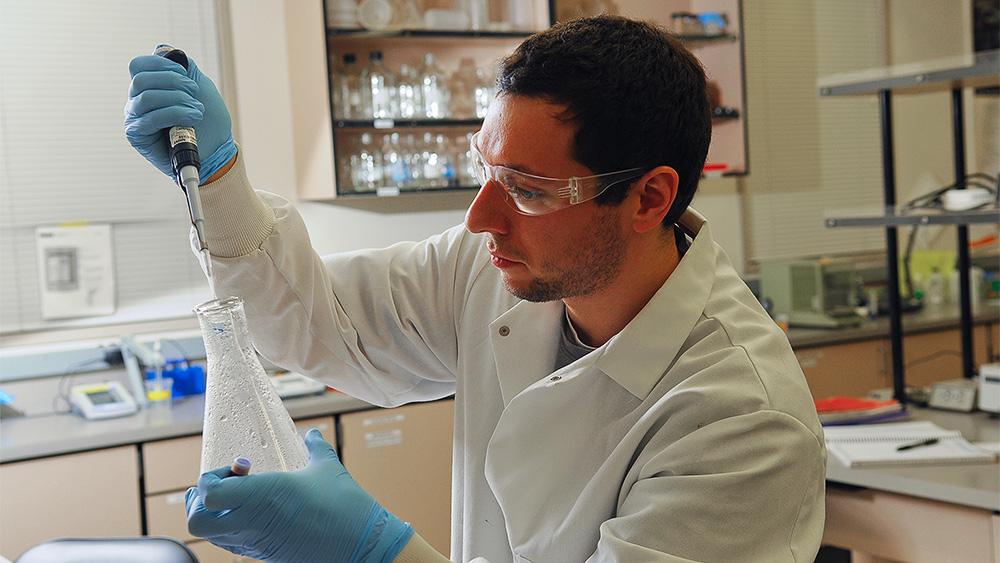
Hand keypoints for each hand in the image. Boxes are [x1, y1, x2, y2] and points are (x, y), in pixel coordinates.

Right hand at [125, 46, 236, 180]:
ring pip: (146, 98)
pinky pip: (150, 118)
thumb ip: (184, 66)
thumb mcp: (201, 86)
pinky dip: (174, 115)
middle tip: (194, 94)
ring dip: (177, 100)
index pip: (138, 65)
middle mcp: (137, 100)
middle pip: (141, 79)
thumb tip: (163, 49)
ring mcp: (135, 118)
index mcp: (149, 86)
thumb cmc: (209, 120)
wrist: (217, 149)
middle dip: (173, 82)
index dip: (161, 65)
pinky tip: (191, 120)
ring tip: (197, 111)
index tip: (184, 74)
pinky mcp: (137, 136)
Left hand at [186, 429, 412, 562]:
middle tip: (224, 485)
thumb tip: (312, 434)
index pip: (209, 493)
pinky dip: (233, 528)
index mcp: (262, 495)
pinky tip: (259, 513)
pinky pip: (233, 544)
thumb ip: (315, 447)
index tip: (241, 467)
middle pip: (198, 519)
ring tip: (240, 499)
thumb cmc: (345, 505)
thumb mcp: (327, 466)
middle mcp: (252, 522)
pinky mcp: (266, 555)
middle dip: (201, 499)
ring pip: (211, 534)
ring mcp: (257, 543)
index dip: (213, 477)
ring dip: (216, 514)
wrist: (362, 546)